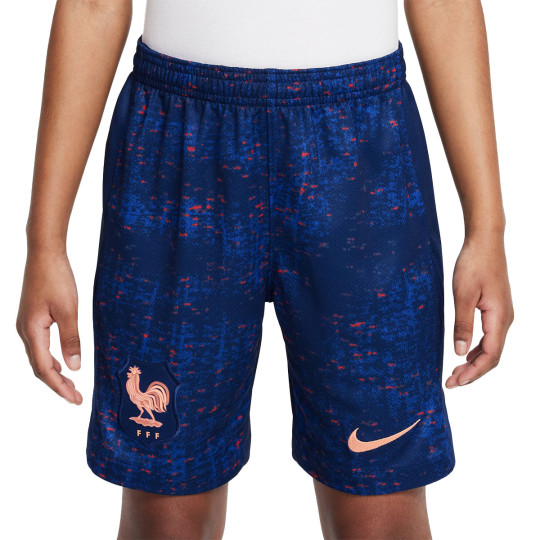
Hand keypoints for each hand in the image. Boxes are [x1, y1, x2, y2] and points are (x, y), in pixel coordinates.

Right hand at [16, 249, 82, 403]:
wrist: (44, 254)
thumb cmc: (56, 278)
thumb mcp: (69, 310)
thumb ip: (71, 339)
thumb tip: (75, 368)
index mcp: (32, 332)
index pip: (45, 369)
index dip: (60, 387)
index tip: (75, 400)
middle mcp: (24, 331)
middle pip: (39, 367)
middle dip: (57, 384)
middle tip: (76, 398)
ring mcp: (26, 325)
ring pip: (38, 358)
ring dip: (54, 373)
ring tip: (71, 386)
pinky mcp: (32, 318)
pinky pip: (39, 347)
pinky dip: (50, 360)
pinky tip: (62, 363)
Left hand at [446, 234, 513, 387]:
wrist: (485, 242)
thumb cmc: (473, 264)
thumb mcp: (463, 295)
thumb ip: (462, 325)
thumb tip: (459, 353)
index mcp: (499, 318)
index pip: (489, 356)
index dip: (473, 373)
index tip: (454, 382)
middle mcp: (505, 320)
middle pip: (492, 356)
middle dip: (472, 372)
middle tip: (450, 382)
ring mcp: (503, 315)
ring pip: (491, 348)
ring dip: (474, 362)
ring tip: (455, 373)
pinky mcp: (496, 309)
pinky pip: (490, 337)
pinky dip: (477, 349)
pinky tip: (464, 353)